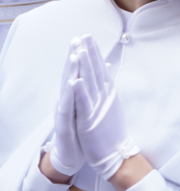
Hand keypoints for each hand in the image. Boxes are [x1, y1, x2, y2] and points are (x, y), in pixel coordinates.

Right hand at [45, 45, 83, 176]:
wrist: (70, 155)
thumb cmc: (78, 132)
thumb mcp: (82, 109)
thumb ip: (83, 93)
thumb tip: (88, 77)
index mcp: (73, 97)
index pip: (76, 73)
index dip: (79, 56)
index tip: (83, 39)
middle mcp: (65, 101)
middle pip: (69, 76)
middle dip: (73, 57)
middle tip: (75, 40)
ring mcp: (63, 111)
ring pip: (66, 88)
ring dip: (70, 72)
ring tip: (74, 55)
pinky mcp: (63, 123)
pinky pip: (67, 106)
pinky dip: (69, 94)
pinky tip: (72, 83)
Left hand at [72, 36, 139, 179]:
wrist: (116, 155)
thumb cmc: (110, 131)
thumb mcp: (110, 105)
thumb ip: (107, 87)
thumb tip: (106, 69)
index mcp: (107, 94)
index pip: (99, 69)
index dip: (93, 52)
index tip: (87, 37)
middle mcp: (104, 98)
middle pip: (95, 71)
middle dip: (89, 52)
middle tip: (83, 35)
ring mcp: (97, 108)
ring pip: (89, 83)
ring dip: (84, 66)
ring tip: (79, 49)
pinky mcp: (90, 120)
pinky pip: (84, 103)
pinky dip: (79, 90)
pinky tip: (75, 79)